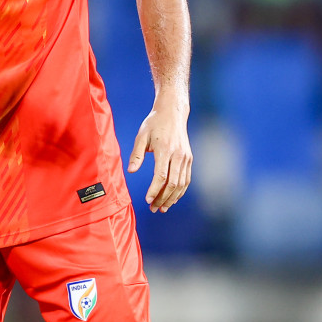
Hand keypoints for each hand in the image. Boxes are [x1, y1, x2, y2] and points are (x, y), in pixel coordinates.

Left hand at [128, 98, 192, 212]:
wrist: (173, 113)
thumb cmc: (154, 124)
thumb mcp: (141, 136)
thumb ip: (136, 154)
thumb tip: (132, 171)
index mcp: (165, 150)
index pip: (162, 176)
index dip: (155, 190)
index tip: (147, 200)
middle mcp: (178, 155)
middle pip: (173, 183)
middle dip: (163, 198)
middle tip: (153, 208)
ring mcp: (186, 157)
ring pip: (182, 184)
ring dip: (172, 198)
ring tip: (162, 208)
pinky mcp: (190, 158)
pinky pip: (187, 179)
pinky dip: (181, 191)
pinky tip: (172, 198)